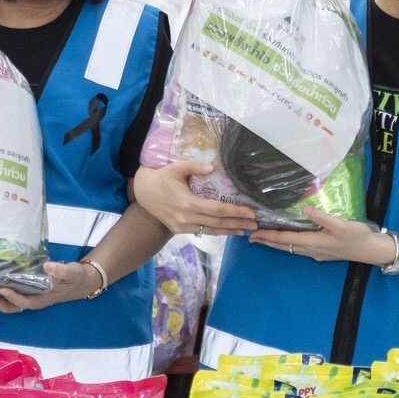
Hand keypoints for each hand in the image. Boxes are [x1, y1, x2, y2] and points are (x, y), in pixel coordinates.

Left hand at [0, 260, 100, 313]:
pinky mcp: (28, 292)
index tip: (2, 288)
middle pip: (10, 307)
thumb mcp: (73, 272)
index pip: (25, 301)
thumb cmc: (76, 278)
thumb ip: (62, 270)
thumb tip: (48, 266)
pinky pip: (10, 296)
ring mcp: (30, 297)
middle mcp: (34, 301)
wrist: (81, 282)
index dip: (13, 297)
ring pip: (8, 304)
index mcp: (43, 299)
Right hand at [130, 159, 260, 237]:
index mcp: (188, 203)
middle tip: (256, 224)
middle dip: (238, 223)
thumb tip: (212, 168)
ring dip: (230, 230)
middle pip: (218, 223)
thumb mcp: (177, 168)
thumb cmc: (162, 177)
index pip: (217, 210)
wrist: (142, 192)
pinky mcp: (179, 229)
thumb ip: (195, 166)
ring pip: (211, 230)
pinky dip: (217, 231)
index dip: (235, 212)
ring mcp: (182, 226)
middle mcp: (186, 217)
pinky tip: (228, 230)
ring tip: (246, 230)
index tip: (251, 212)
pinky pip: (202, 231)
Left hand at [248, 210, 394, 266]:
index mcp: (313, 242)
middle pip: (284, 246)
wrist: (370, 250)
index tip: (254, 233)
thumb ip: (322, 218)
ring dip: (276, 243)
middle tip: (251, 237)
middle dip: (267, 241)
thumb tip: (304, 209)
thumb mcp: (340, 225)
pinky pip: (299, 248)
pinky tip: (288, 240)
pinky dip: (288, 244)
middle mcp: (311, 250)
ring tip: (264, 238)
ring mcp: (316, 253)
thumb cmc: (356, 236)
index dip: (268, 236)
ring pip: (291, 248)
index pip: (285, 239)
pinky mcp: (322, 252)